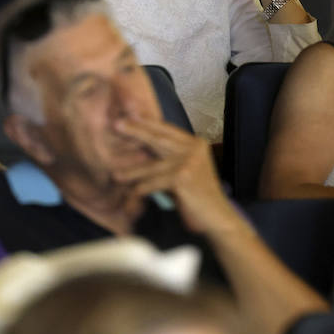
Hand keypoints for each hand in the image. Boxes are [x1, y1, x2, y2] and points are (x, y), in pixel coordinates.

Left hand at [109, 116, 245, 237]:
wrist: (217, 217)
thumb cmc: (198, 196)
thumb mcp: (184, 171)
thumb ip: (168, 159)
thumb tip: (140, 151)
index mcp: (196, 143)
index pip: (167, 130)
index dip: (147, 123)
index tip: (129, 117)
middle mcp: (194, 148)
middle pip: (159, 138)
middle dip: (136, 131)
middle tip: (117, 124)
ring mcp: (189, 162)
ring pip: (152, 165)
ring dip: (132, 172)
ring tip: (116, 175)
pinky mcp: (182, 177)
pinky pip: (153, 182)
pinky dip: (142, 190)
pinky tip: (132, 195)